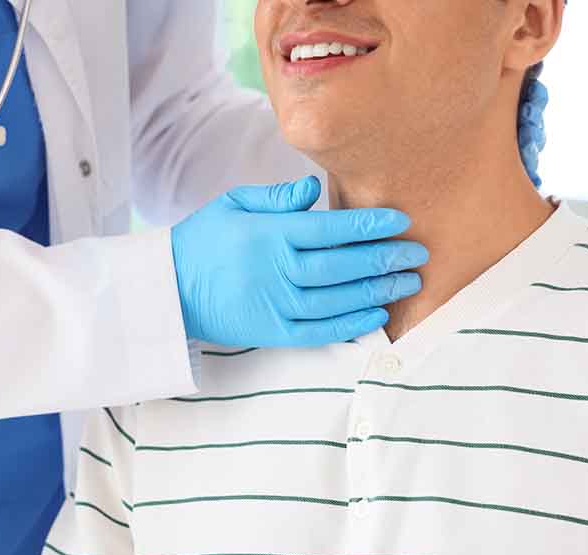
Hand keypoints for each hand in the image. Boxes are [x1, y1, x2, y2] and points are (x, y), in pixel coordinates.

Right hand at [171, 176, 427, 347]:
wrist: (169, 289)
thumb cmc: (204, 240)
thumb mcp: (233, 204)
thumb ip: (276, 197)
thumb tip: (314, 188)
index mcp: (270, 234)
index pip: (331, 229)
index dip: (370, 225)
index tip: (400, 221)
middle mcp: (277, 270)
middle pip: (343, 265)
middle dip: (385, 258)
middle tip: (418, 253)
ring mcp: (276, 305)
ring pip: (338, 298)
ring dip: (378, 290)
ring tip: (408, 282)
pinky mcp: (273, 332)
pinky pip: (321, 331)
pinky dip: (351, 324)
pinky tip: (377, 314)